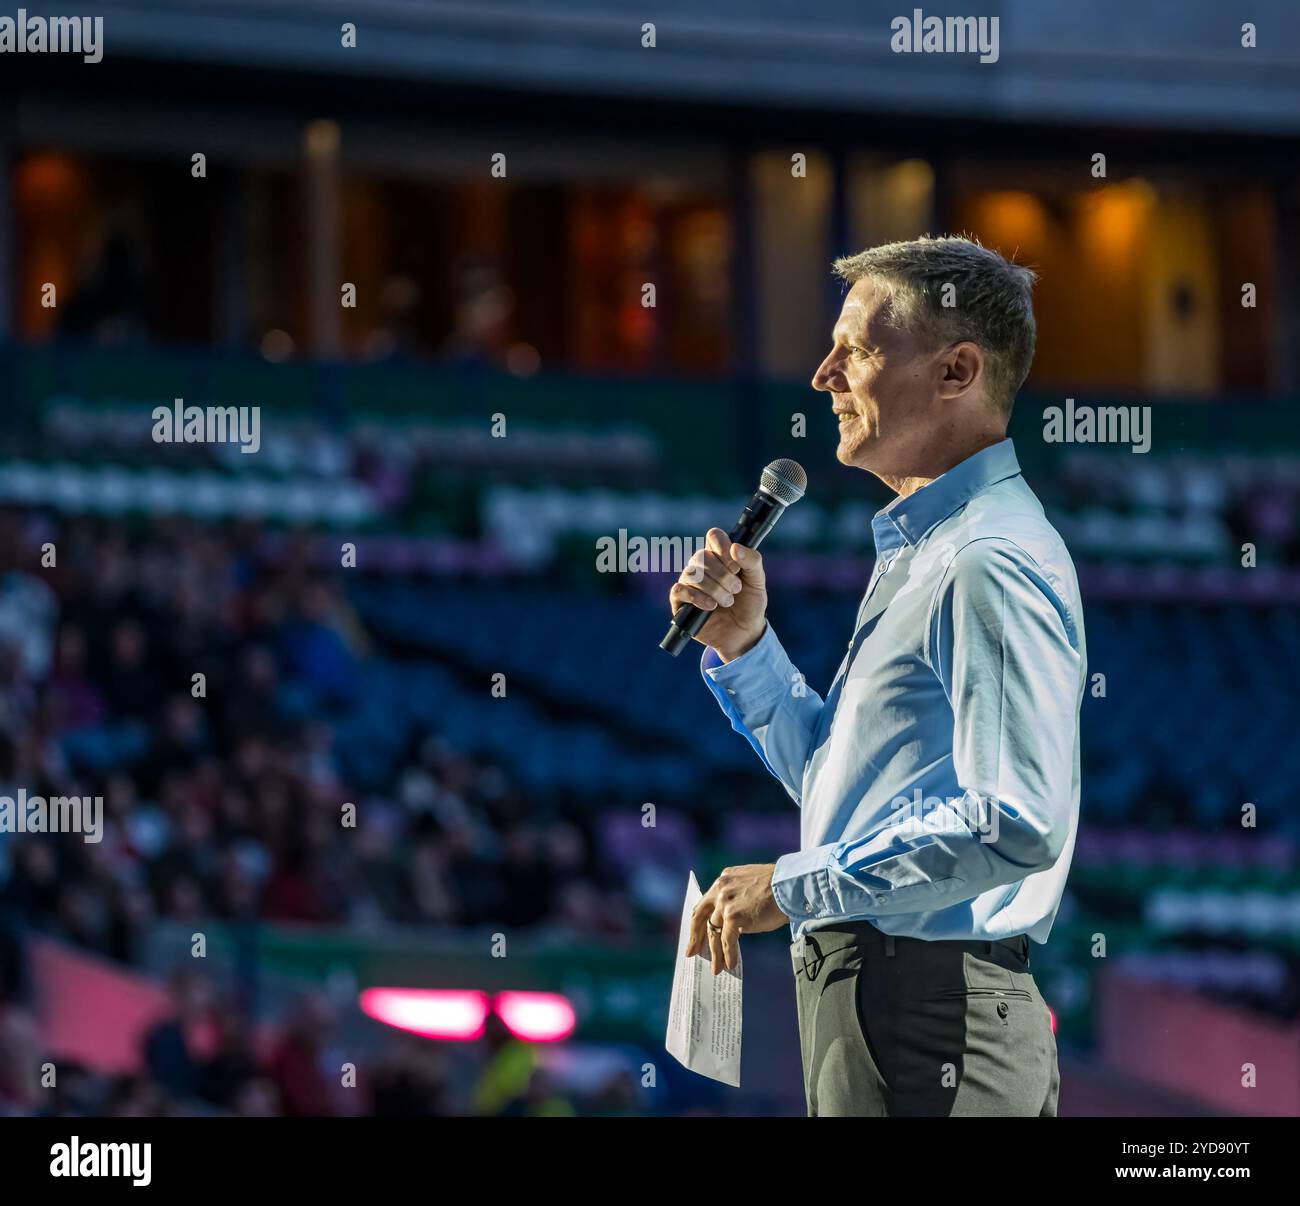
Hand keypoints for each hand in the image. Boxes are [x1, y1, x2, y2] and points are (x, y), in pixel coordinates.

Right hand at [667, 528, 767, 661]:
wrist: (744, 633)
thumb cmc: (750, 604)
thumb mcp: (758, 581)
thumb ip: (752, 561)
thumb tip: (735, 547)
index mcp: (720, 556)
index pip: (714, 536)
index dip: (723, 547)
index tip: (735, 565)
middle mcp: (702, 566)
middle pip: (701, 555)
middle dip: (722, 575)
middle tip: (736, 589)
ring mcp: (689, 582)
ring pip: (692, 574)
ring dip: (714, 589)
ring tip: (727, 602)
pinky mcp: (680, 601)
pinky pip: (679, 590)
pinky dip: (697, 598)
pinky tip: (711, 606)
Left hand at [686, 864, 789, 973]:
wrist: (791, 885)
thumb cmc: (778, 887)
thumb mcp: (750, 884)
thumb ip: (737, 896)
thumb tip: (732, 920)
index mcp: (724, 879)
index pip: (705, 902)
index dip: (698, 920)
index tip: (695, 933)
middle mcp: (720, 889)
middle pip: (700, 916)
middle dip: (695, 937)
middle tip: (691, 953)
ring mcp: (725, 903)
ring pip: (714, 932)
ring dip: (715, 953)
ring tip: (716, 969)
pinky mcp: (734, 916)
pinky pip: (727, 941)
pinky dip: (728, 955)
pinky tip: (731, 965)